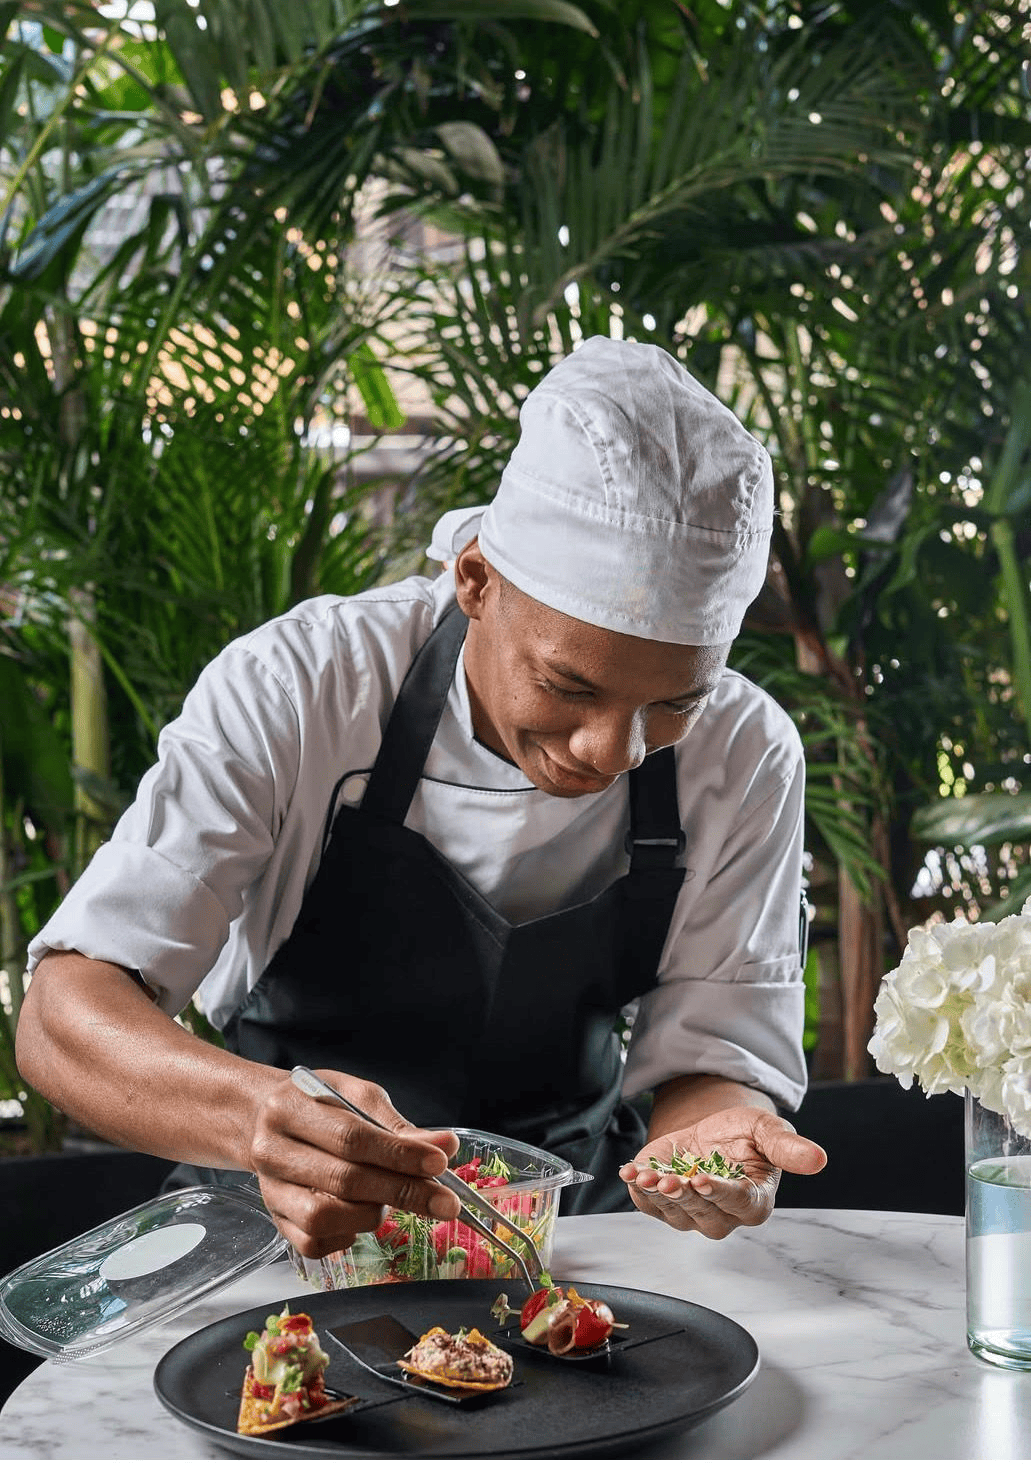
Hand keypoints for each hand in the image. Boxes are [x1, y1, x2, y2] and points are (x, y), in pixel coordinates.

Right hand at [247, 1069, 460, 1256]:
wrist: (267, 1120)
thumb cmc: (319, 1105)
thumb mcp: (356, 1096)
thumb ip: (397, 1125)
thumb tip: (444, 1146)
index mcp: (290, 1107)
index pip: (351, 1137)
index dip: (399, 1154)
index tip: (440, 1163)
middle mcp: (272, 1150)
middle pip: (343, 1180)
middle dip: (403, 1192)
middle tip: (445, 1202)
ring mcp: (270, 1190)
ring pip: (324, 1219)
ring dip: (372, 1214)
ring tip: (392, 1200)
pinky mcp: (275, 1219)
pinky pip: (313, 1243)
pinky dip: (347, 1236)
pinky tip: (362, 1216)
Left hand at [618, 1105, 825, 1238]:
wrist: (711, 1132)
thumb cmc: (744, 1134)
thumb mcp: (766, 1130)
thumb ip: (788, 1146)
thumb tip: (819, 1159)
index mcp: (755, 1201)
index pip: (739, 1204)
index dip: (720, 1194)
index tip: (702, 1180)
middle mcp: (723, 1215)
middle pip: (704, 1214)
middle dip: (684, 1196)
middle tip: (670, 1180)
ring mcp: (692, 1215)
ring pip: (675, 1213)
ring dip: (658, 1195)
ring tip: (646, 1174)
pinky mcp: (664, 1206)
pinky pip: (650, 1205)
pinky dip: (638, 1190)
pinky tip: (631, 1172)